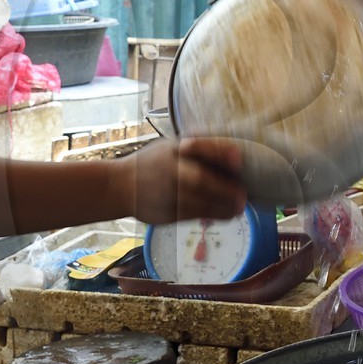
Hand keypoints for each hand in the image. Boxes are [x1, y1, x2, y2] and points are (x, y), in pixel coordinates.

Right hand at [123, 137, 246, 223]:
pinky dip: (213, 215)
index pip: (199, 148)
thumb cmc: (154, 163)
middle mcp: (169, 170)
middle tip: (243, 195)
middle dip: (225, 189)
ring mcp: (166, 193)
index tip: (238, 159)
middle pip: (200, 180)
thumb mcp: (171, 147)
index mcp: (173, 150)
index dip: (219, 152)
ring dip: (224, 207)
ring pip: (199, 202)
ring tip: (239, 207)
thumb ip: (199, 149)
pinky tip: (226, 214)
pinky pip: (194, 216)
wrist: (119, 186)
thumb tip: (236, 154)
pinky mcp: (165, 213)